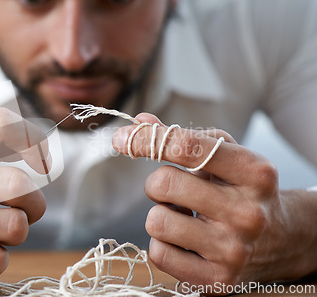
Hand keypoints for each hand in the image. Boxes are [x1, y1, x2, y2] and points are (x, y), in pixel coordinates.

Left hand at [112, 113, 316, 293]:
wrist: (281, 240)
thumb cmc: (240, 189)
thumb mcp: (225, 156)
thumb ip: (184, 137)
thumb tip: (139, 123)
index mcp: (254, 172)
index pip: (185, 147)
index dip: (144, 139)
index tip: (121, 138)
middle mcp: (248, 212)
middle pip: (162, 184)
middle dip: (156, 183)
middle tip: (172, 190)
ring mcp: (234, 250)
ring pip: (156, 221)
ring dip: (159, 214)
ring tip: (183, 216)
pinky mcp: (218, 280)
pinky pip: (158, 254)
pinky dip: (162, 243)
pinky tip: (185, 240)